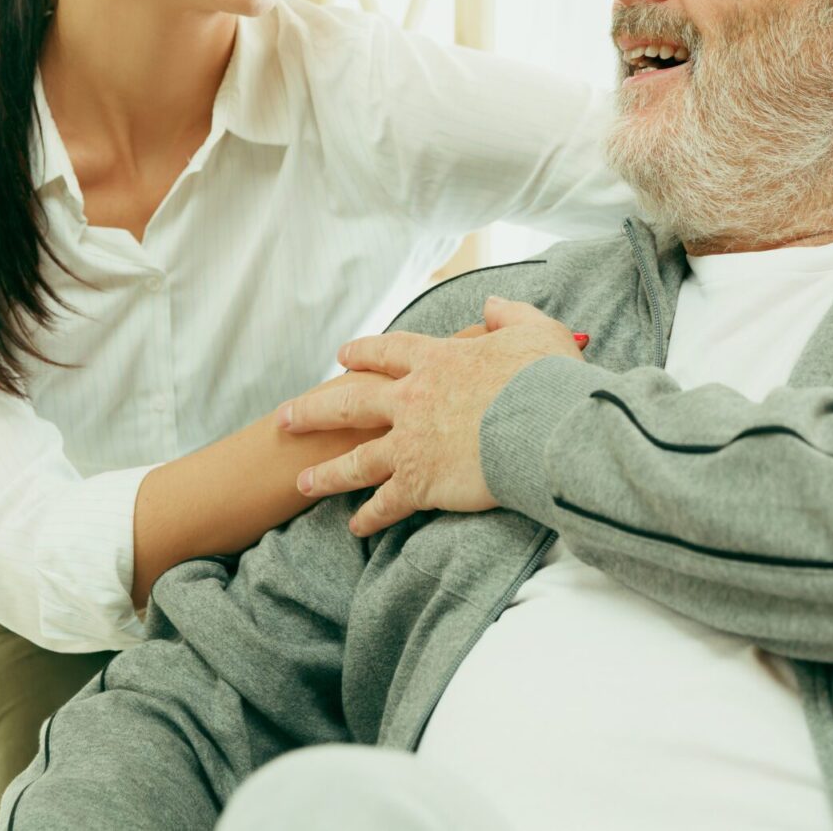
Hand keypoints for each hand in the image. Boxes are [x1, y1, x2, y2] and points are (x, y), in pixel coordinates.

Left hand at [278, 297, 583, 535]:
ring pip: (355, 460)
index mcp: (436, 360)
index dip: (363, 352)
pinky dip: (370, 517)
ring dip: (327, 473)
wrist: (545, 427)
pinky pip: (385, 504)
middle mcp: (411, 400)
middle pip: (349, 404)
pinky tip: (356, 526)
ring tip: (302, 482)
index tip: (342, 355)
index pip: (388, 351)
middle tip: (285, 418)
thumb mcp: (535, 331)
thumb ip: (510, 316)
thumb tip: (493, 305)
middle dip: (313, 411)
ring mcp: (410, 443)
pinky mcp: (419, 482)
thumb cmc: (546, 378)